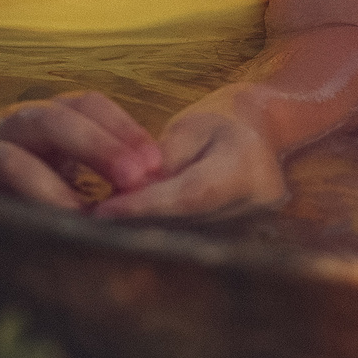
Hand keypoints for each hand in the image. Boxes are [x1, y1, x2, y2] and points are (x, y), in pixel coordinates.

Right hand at [0, 91, 165, 209]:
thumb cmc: (20, 181)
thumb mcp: (60, 166)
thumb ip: (98, 171)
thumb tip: (157, 191)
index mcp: (44, 115)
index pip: (86, 104)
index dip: (123, 127)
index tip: (156, 164)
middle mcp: (11, 124)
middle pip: (55, 118)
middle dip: (100, 146)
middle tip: (138, 178)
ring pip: (11, 156)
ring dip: (52, 186)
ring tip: (88, 214)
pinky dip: (13, 211)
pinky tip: (45, 229)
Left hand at [94, 105, 288, 220]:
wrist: (264, 132)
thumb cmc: (224, 120)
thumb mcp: (192, 126)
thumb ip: (163, 159)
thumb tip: (131, 190)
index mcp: (245, 167)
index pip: (188, 194)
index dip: (144, 206)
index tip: (104, 211)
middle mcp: (253, 204)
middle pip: (186, 222)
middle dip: (137, 222)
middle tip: (93, 221)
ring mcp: (251, 226)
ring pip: (187, 235)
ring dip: (147, 231)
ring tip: (107, 225)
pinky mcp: (240, 237)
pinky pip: (194, 238)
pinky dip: (163, 234)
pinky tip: (133, 230)